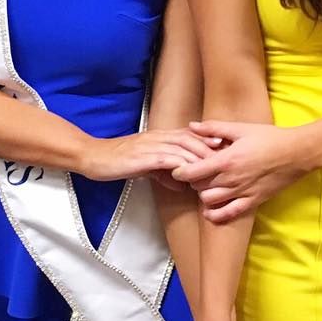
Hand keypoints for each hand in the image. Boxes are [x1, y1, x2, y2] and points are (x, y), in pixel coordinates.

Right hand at [81, 128, 220, 182]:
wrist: (94, 157)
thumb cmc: (118, 162)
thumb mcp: (145, 167)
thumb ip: (164, 173)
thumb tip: (183, 185)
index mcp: (159, 137)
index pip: (189, 134)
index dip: (207, 140)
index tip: (225, 149)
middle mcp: (157, 137)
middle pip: (190, 138)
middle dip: (210, 147)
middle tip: (227, 158)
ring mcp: (150, 145)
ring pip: (182, 148)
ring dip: (199, 157)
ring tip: (215, 169)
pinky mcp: (143, 157)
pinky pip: (167, 159)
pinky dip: (181, 166)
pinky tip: (191, 174)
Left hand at [172, 120, 306, 221]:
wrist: (296, 153)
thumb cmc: (269, 137)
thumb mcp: (241, 128)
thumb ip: (214, 128)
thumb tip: (191, 125)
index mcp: (227, 160)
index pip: (194, 172)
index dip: (180, 171)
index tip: (176, 168)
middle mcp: (232, 179)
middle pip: (199, 186)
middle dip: (192, 180)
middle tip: (193, 172)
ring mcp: (242, 192)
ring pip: (210, 201)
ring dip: (203, 195)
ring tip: (205, 185)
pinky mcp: (253, 201)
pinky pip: (229, 213)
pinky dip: (216, 215)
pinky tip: (210, 210)